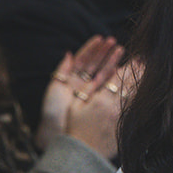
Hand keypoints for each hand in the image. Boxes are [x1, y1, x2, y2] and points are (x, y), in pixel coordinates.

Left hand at [37, 36, 120, 150]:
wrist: (55, 133)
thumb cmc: (52, 111)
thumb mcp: (54, 88)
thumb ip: (62, 70)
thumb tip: (69, 53)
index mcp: (70, 79)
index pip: (83, 60)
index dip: (91, 49)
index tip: (101, 39)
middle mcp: (81, 85)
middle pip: (95, 65)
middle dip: (105, 53)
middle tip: (115, 42)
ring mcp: (90, 93)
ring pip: (102, 74)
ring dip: (111, 62)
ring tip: (121, 51)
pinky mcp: (96, 103)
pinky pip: (106, 88)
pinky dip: (113, 79)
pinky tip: (121, 69)